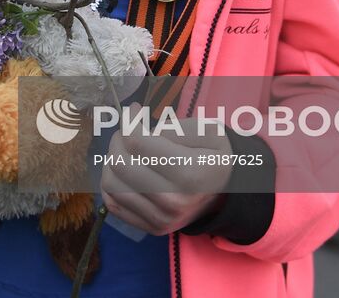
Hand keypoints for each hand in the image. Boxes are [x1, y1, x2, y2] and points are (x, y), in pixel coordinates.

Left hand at [100, 110, 233, 235]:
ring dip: (112, 160)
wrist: (227, 194)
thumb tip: (142, 129)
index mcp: (189, 173)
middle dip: (119, 138)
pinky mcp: (151, 227)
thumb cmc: (214, 157)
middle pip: (120, 163)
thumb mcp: (208, 131)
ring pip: (111, 183)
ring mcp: (160, 218)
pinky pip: (112, 203)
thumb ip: (175, 127)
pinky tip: (126, 170)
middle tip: (128, 130)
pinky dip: (112, 183)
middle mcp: (172, 201)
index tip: (133, 110)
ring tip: (126, 150)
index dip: (129, 120)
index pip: (137, 142)